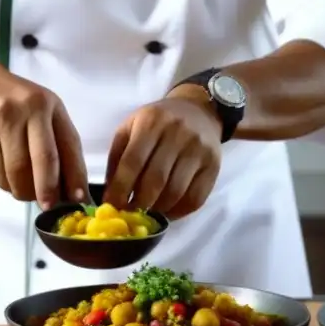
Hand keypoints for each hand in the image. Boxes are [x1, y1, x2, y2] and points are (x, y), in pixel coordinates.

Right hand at [0, 65, 87, 208]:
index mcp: (45, 105)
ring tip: (21, 186)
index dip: (71, 179)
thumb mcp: (45, 111)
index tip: (77, 200)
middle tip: (45, 204)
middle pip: (33, 166)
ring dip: (18, 189)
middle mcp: (20, 111)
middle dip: (42, 193)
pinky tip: (1, 173)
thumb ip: (61, 145)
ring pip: (9, 174)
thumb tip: (74, 191)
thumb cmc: (18, 101)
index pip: (62, 150)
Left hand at [103, 93, 221, 218]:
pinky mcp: (213, 166)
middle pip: (155, 179)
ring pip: (175, 192)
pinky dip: (178, 211)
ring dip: (158, 209)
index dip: (120, 188)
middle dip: (139, 203)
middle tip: (129, 214)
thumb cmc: (157, 122)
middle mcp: (177, 134)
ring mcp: (198, 150)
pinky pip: (196, 198)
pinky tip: (167, 212)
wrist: (198, 111)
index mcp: (151, 122)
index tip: (112, 205)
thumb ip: (118, 157)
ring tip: (147, 213)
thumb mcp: (131, 127)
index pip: (133, 161)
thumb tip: (111, 193)